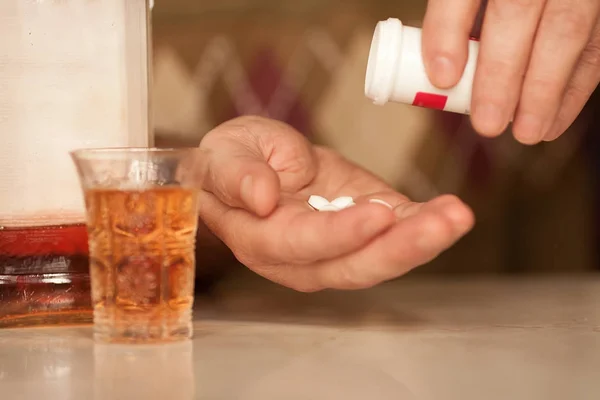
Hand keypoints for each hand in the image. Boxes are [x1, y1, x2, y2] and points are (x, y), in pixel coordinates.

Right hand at [194, 116, 473, 291]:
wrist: (260, 164)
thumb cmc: (235, 160)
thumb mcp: (225, 154)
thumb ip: (236, 175)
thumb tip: (262, 198)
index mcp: (263, 239)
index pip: (303, 245)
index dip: (340, 234)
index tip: (378, 214)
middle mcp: (305, 257)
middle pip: (355, 265)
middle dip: (401, 249)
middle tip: (444, 223)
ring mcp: (340, 246)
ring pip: (382, 257)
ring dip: (424, 240)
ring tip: (457, 215)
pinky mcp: (367, 225)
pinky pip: (398, 232)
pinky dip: (426, 224)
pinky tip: (451, 211)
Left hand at [422, 0, 599, 143]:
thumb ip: (456, 19)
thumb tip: (441, 78)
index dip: (449, 30)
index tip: (443, 77)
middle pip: (517, 10)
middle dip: (501, 73)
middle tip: (488, 122)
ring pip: (566, 29)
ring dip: (546, 89)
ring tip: (527, 132)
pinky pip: (596, 45)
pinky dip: (576, 87)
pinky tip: (553, 122)